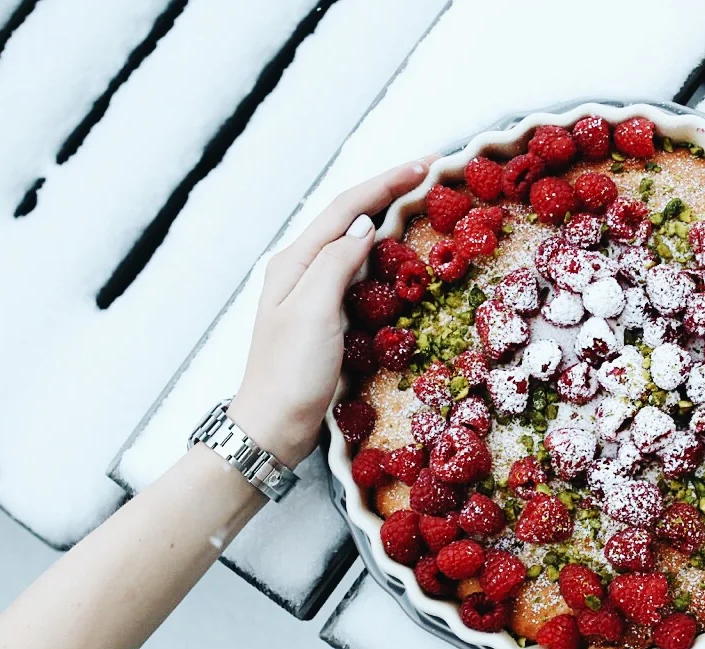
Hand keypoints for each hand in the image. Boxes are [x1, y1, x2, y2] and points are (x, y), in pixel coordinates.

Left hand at [228, 157, 434, 466]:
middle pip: (349, 216)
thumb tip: (364, 227)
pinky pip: (358, 271)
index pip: (346, 207)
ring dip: (387, 217)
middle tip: (432, 176)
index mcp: (295, 262)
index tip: (426, 166)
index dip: (386, 182)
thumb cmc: (290, 374)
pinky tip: (399, 257)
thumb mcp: (313, 312)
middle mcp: (302, 269)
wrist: (272, 426)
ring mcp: (313, 293)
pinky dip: (383, 254)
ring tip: (422, 204)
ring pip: (354, 241)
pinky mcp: (325, 316)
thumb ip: (336, 263)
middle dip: (389, 191)